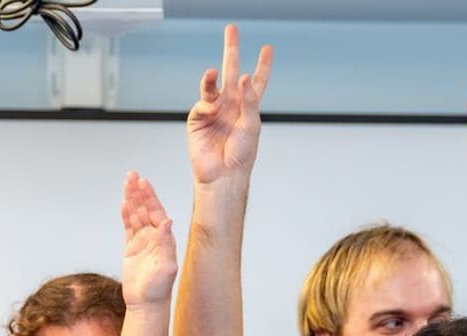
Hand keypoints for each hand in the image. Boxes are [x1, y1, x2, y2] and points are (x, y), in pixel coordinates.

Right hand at [120, 172, 177, 306]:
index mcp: (165, 240)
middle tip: (132, 176)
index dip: (150, 197)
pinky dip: (125, 215)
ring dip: (132, 199)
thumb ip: (167, 244)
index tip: (144, 183)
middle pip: (145, 209)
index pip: (157, 212)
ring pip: (136, 215)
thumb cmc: (159, 290)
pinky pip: (128, 227)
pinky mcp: (131, 249)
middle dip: (139, 192)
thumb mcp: (166, 267)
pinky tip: (123, 203)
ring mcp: (143, 242)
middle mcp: (155, 238)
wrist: (146, 304)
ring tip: (127, 182)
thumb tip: (167, 222)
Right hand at [187, 24, 271, 185]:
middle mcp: (231, 105)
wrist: (223, 175)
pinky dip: (207, 102)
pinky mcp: (198, 118)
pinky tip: (212, 108)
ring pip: (213, 84)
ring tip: (215, 71)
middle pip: (231, 71)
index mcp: (248, 108)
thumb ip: (250, 100)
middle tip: (232, 29)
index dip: (262, 66)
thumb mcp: (252, 126)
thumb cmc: (241, 156)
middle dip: (231, 50)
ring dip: (213, 76)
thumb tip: (242, 77)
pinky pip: (203, 102)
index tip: (268, 49)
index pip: (256, 82)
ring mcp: (214, 110)